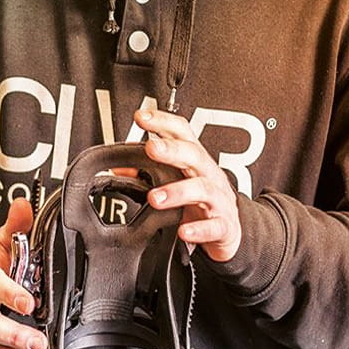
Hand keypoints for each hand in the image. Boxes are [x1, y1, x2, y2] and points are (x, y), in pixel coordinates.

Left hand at [134, 109, 241, 261]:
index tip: (142, 117)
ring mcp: (218, 200)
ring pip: (202, 189)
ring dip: (178, 192)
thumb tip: (119, 169)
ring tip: (155, 198)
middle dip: (172, 150)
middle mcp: (209, 175)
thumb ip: (148, 174)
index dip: (164, 122)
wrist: (230, 231)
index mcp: (195, 161)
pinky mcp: (223, 226)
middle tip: (151, 148)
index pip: (183, 133)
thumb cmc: (202, 202)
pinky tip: (183, 230)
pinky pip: (213, 227)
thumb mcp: (177, 183)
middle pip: (194, 155)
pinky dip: (198, 229)